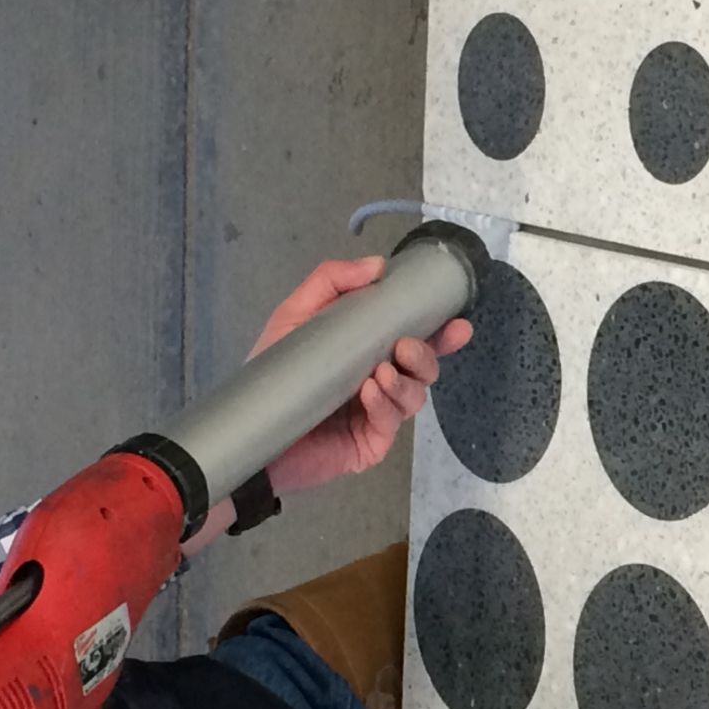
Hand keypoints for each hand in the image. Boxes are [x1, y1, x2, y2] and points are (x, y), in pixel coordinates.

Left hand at [253, 256, 474, 495]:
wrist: (250, 430)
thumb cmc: (275, 371)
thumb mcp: (296, 315)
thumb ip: (331, 282)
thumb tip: (377, 265)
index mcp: (369, 352)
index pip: (416, 340)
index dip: (441, 333)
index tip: (457, 324)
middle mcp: (380, 382)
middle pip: (424, 369)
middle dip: (425, 355)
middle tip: (404, 346)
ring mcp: (377, 415)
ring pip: (415, 396)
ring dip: (404, 382)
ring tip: (380, 374)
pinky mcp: (369, 444)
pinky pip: (391, 423)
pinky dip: (385, 406)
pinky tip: (369, 395)